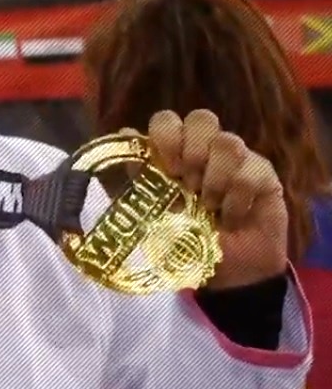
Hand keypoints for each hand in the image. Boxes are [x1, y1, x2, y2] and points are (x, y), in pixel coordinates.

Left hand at [139, 109, 287, 289]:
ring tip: (209, 207)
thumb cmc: (185, 240)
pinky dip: (236, 201)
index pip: (168, 120)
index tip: (167, 169)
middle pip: (202, 118)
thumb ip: (135, 177)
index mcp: (175, 153)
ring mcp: (238, 159)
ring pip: (228, 143)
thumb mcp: (151, 212)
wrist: (227, 271)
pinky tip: (232, 217)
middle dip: (193, 150)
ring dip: (214, 180)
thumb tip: (124, 135)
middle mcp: (206, 149)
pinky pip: (250, 172)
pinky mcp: (264, 175)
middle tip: (188, 185)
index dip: (166, 136)